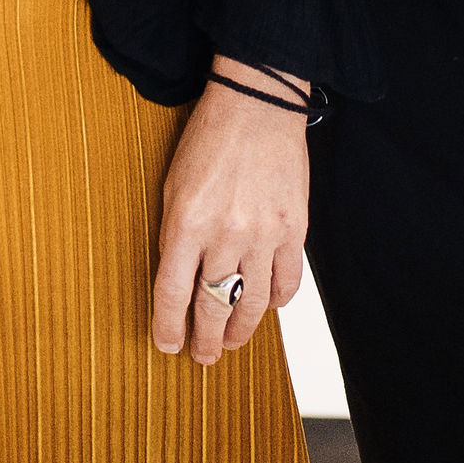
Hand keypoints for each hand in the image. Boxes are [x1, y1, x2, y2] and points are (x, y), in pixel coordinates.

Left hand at [151, 66, 308, 364]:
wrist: (256, 105)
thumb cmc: (208, 140)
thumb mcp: (172, 187)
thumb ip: (175, 236)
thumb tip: (178, 283)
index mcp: (185, 223)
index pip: (172, 293)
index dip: (169, 327)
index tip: (168, 345)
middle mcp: (225, 234)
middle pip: (214, 306)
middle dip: (206, 340)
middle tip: (203, 357)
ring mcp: (264, 235)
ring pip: (253, 304)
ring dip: (240, 330)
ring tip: (232, 341)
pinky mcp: (295, 230)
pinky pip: (287, 283)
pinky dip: (276, 302)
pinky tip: (266, 306)